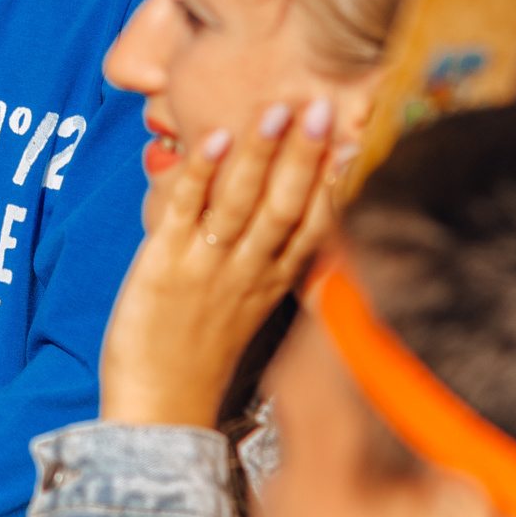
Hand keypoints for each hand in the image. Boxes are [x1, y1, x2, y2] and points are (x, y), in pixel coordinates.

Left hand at [99, 100, 338, 428]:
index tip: (357, 140)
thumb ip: (267, 265)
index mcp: (271, 283)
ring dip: (258, 156)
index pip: (313, 227)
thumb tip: (287, 221)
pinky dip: (200, 176)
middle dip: (305, 156)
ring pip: (240, 204)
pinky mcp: (163, 266)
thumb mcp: (247, 309)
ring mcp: (206, 269)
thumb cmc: (199, 357)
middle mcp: (247, 273)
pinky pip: (186, 214)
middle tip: (323, 107)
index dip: (335, 183)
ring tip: (276, 113)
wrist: (158, 409)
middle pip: (284, 208)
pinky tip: (213, 142)